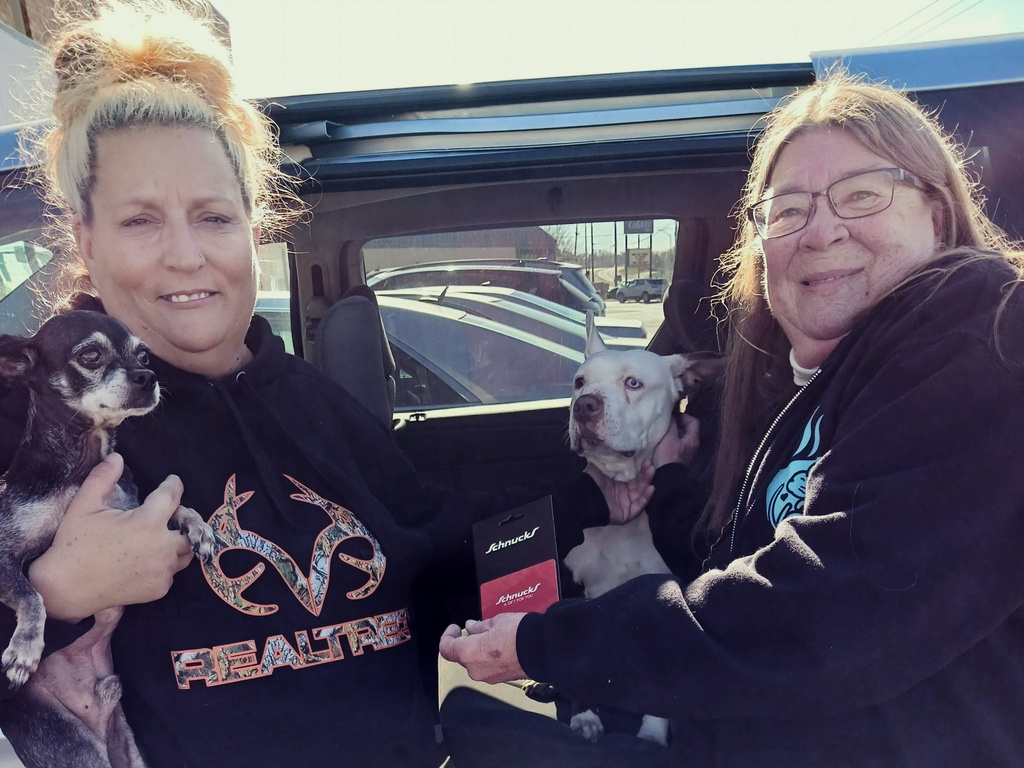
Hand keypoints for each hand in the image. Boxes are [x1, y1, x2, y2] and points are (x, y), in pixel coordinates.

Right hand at [28, 453, 196, 621]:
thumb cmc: (73, 545)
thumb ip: (103, 478)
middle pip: (189, 528)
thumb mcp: (84, 506)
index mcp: (147, 522)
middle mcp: (162, 547)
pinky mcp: (158, 589)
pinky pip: (172, 572)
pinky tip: (149, 559)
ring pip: (185, 552)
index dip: (173, 485)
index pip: (172, 496)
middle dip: (182, 519)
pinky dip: (166, 564)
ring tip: (162, 536)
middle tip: (170, 514)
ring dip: (178, 542)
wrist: (64, 589)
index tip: (172, 482)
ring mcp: (162, 571)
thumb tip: (117, 457)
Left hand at [439, 613, 527, 683]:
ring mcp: (487, 677)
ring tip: (492, 636)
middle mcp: (474, 670)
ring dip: (478, 650)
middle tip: (477, 629)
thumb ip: (478, 627)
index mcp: (469, 653)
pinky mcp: (500, 680)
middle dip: (466, 643)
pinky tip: (500, 647)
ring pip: (475, 662)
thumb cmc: (516, 632)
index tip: (457, 627)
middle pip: (462, 656)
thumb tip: (470, 627)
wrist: (543, 650)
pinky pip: (487, 668)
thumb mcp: (495, 622)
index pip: (446, 649)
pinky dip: (488, 658)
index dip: (448, 636)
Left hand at [584, 461, 655, 524]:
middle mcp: (625, 492)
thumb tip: (618, 444)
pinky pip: (639, 505)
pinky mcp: (628, 514)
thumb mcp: (601, 466)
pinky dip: (646, 497)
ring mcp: (627, 503)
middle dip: (646, 474)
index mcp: (620, 482)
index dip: (641, 468)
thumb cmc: (592, 481)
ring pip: (642, 493)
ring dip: (647, 482)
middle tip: (650, 464)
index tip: (646, 458)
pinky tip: (650, 488)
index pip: (635, 475)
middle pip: (640, 483)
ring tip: (651, 471)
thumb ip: (611, 458)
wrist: (583, 497)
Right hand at [652, 413, 699, 468]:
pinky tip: (660, 440)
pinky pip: (675, 444)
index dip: (683, 416)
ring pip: (679, 436)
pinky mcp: (677, 457)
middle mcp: (691, 445)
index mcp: (692, 440)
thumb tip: (672, 416)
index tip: (672, 416)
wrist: (665, 478)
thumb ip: (672, 425)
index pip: (693, 421)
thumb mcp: (669, 437)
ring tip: (661, 430)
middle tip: (665, 422)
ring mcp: (685, 452)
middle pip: (686, 429)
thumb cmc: (668, 456)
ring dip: (670, 432)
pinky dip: (668, 440)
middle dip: (675, 424)